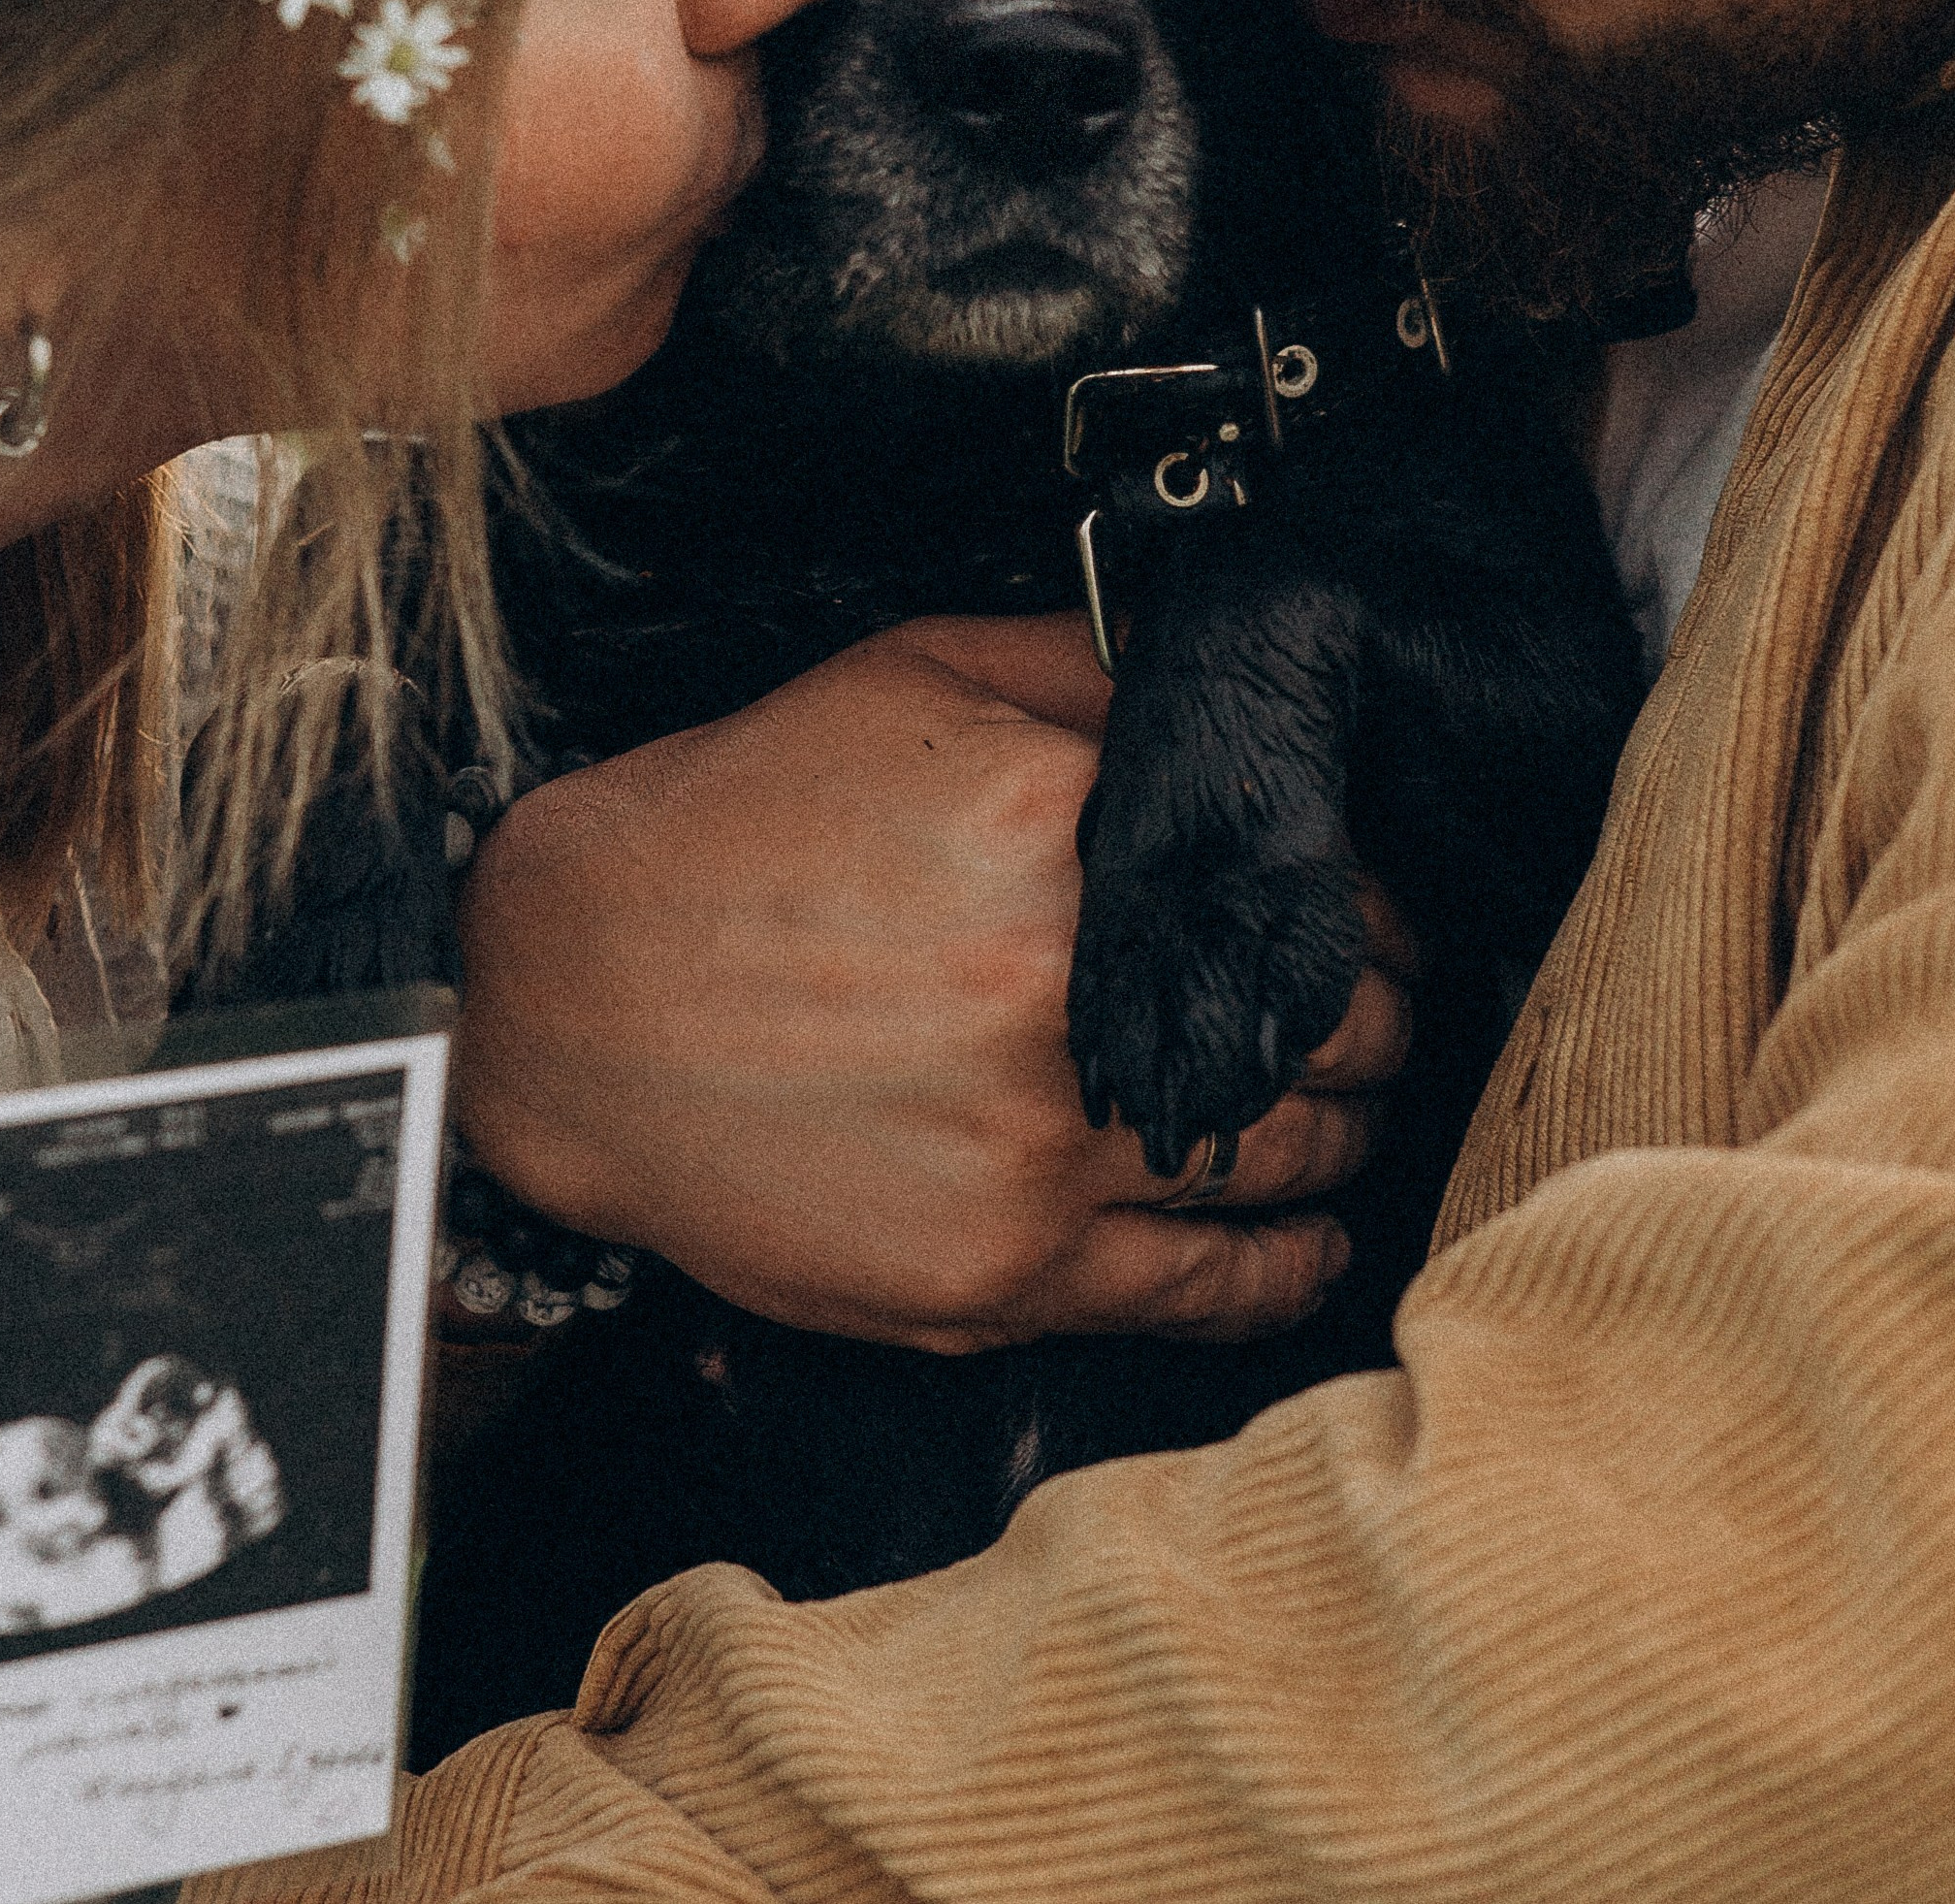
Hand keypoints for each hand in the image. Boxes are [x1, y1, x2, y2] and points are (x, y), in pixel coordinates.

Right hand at [453, 616, 1416, 1354]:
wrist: (568, 1001)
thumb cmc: (737, 828)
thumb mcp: (913, 680)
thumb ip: (1090, 665)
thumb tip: (1223, 678)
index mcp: (1057, 834)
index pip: (1306, 878)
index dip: (1368, 897)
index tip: (1370, 906)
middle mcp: (1059, 1001)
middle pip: (1320, 1023)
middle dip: (1379, 1011)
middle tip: (1386, 1003)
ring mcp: (1034, 1156)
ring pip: (1281, 1154)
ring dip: (1348, 1125)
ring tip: (1354, 1098)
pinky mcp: (995, 1274)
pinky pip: (1201, 1291)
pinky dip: (1285, 1267)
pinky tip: (1315, 1236)